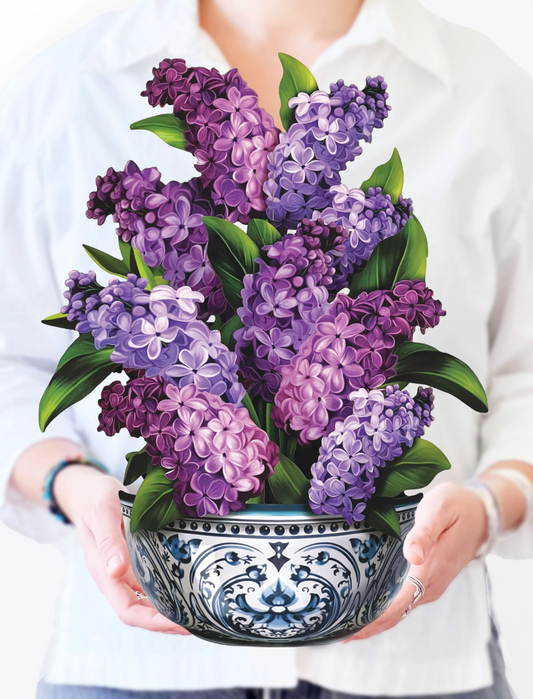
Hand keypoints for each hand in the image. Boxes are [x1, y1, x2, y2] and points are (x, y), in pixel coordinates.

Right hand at [54, 466, 188, 634]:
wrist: (89, 491)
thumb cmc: (94, 500)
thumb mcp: (102, 513)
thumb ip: (108, 540)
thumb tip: (116, 571)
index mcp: (104, 571)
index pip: (127, 609)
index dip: (153, 621)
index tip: (180, 623)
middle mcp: (116, 575)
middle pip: (142, 610)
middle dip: (169, 620)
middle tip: (200, 619)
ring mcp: (126, 569)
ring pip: (149, 597)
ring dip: (171, 607)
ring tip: (200, 608)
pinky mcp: (136, 558)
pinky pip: (153, 578)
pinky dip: (170, 586)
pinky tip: (189, 583)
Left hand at [346, 483, 487, 640]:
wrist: (482, 514)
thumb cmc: (458, 507)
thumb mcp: (440, 509)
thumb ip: (424, 532)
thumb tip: (412, 554)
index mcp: (430, 571)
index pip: (397, 607)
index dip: (372, 621)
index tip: (348, 629)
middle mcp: (431, 585)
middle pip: (395, 615)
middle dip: (366, 624)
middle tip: (335, 628)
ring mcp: (431, 586)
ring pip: (399, 610)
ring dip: (374, 619)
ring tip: (343, 621)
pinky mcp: (429, 581)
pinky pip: (404, 601)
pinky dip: (385, 609)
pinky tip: (366, 606)